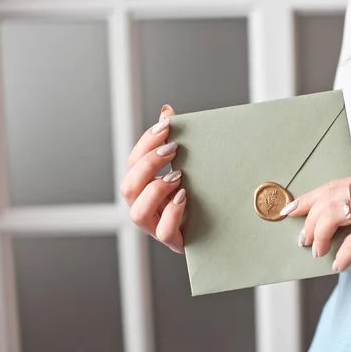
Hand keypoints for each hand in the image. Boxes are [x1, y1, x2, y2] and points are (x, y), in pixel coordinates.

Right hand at [120, 105, 185, 253]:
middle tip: (173, 149)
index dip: (146, 142)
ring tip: (177, 176)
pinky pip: (162, 232)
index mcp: (144, 186)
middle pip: (128, 186)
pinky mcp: (172, 241)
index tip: (166, 125)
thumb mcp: (189, 166)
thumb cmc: (199, 194)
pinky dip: (171, 213)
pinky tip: (183, 197)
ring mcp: (155, 226)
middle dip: (148, 164)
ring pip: (137, 212)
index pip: (133, 162)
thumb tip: (166, 110)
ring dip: (155, 190)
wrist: (222, 228)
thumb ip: (174, 141)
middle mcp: (144, 206)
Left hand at [286, 169, 350, 283]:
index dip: (309, 198)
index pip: (335, 184)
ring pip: (335, 214)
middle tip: (302, 239)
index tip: (291, 210)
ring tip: (316, 251)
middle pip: (330, 197)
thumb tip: (322, 220)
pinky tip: (339, 264)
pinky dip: (341, 256)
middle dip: (309, 219)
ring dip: (319, 235)